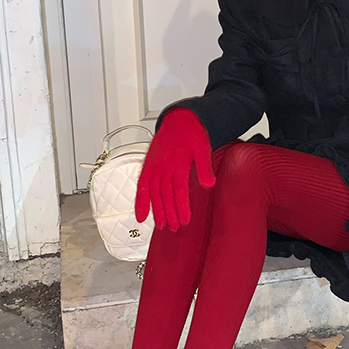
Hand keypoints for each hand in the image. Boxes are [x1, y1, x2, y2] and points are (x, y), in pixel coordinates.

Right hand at [134, 108, 214, 231]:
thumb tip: (209, 184)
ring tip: (162, 226)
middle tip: (175, 228)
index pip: (179, 189)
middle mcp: (163, 166)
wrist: (179, 119)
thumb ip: (204, 167)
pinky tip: (140, 216)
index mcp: (178, 163)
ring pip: (153, 193)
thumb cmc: (192, 134)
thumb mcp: (203, 148)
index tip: (185, 220)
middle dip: (170, 213)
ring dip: (157, 211)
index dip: (181, 206)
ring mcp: (154, 167)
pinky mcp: (148, 166)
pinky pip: (141, 186)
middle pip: (165, 194)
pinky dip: (140, 202)